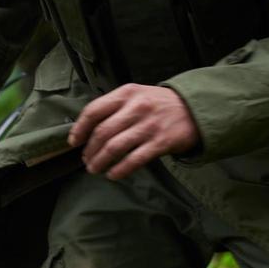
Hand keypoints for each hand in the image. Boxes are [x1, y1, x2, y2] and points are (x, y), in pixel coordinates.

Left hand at [68, 84, 198, 180]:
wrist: (194, 109)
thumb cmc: (159, 104)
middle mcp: (136, 107)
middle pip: (102, 132)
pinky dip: (120, 170)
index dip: (80, 128)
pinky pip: (134, 160)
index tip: (74, 142)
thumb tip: (88, 129)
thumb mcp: (137, 95)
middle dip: (89, 149)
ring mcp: (148, 125)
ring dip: (100, 161)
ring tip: (95, 169)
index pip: (94, 110)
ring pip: (115, 147)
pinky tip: (113, 175)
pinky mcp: (160, 142)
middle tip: (86, 160)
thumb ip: (115, 106)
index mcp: (127, 93)